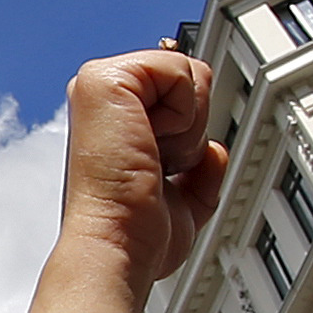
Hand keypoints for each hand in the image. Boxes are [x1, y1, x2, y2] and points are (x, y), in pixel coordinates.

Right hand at [26, 50, 229, 312]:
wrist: (119, 245)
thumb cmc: (136, 234)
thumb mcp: (185, 200)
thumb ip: (202, 172)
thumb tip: (213, 153)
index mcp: (115, 123)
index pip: (179, 93)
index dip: (190, 131)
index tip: (162, 169)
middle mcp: (104, 102)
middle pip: (189, 78)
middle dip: (192, 126)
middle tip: (159, 163)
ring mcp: (99, 87)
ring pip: (187, 71)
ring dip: (187, 125)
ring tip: (153, 156)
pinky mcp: (102, 80)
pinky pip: (177, 67)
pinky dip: (181, 114)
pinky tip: (150, 143)